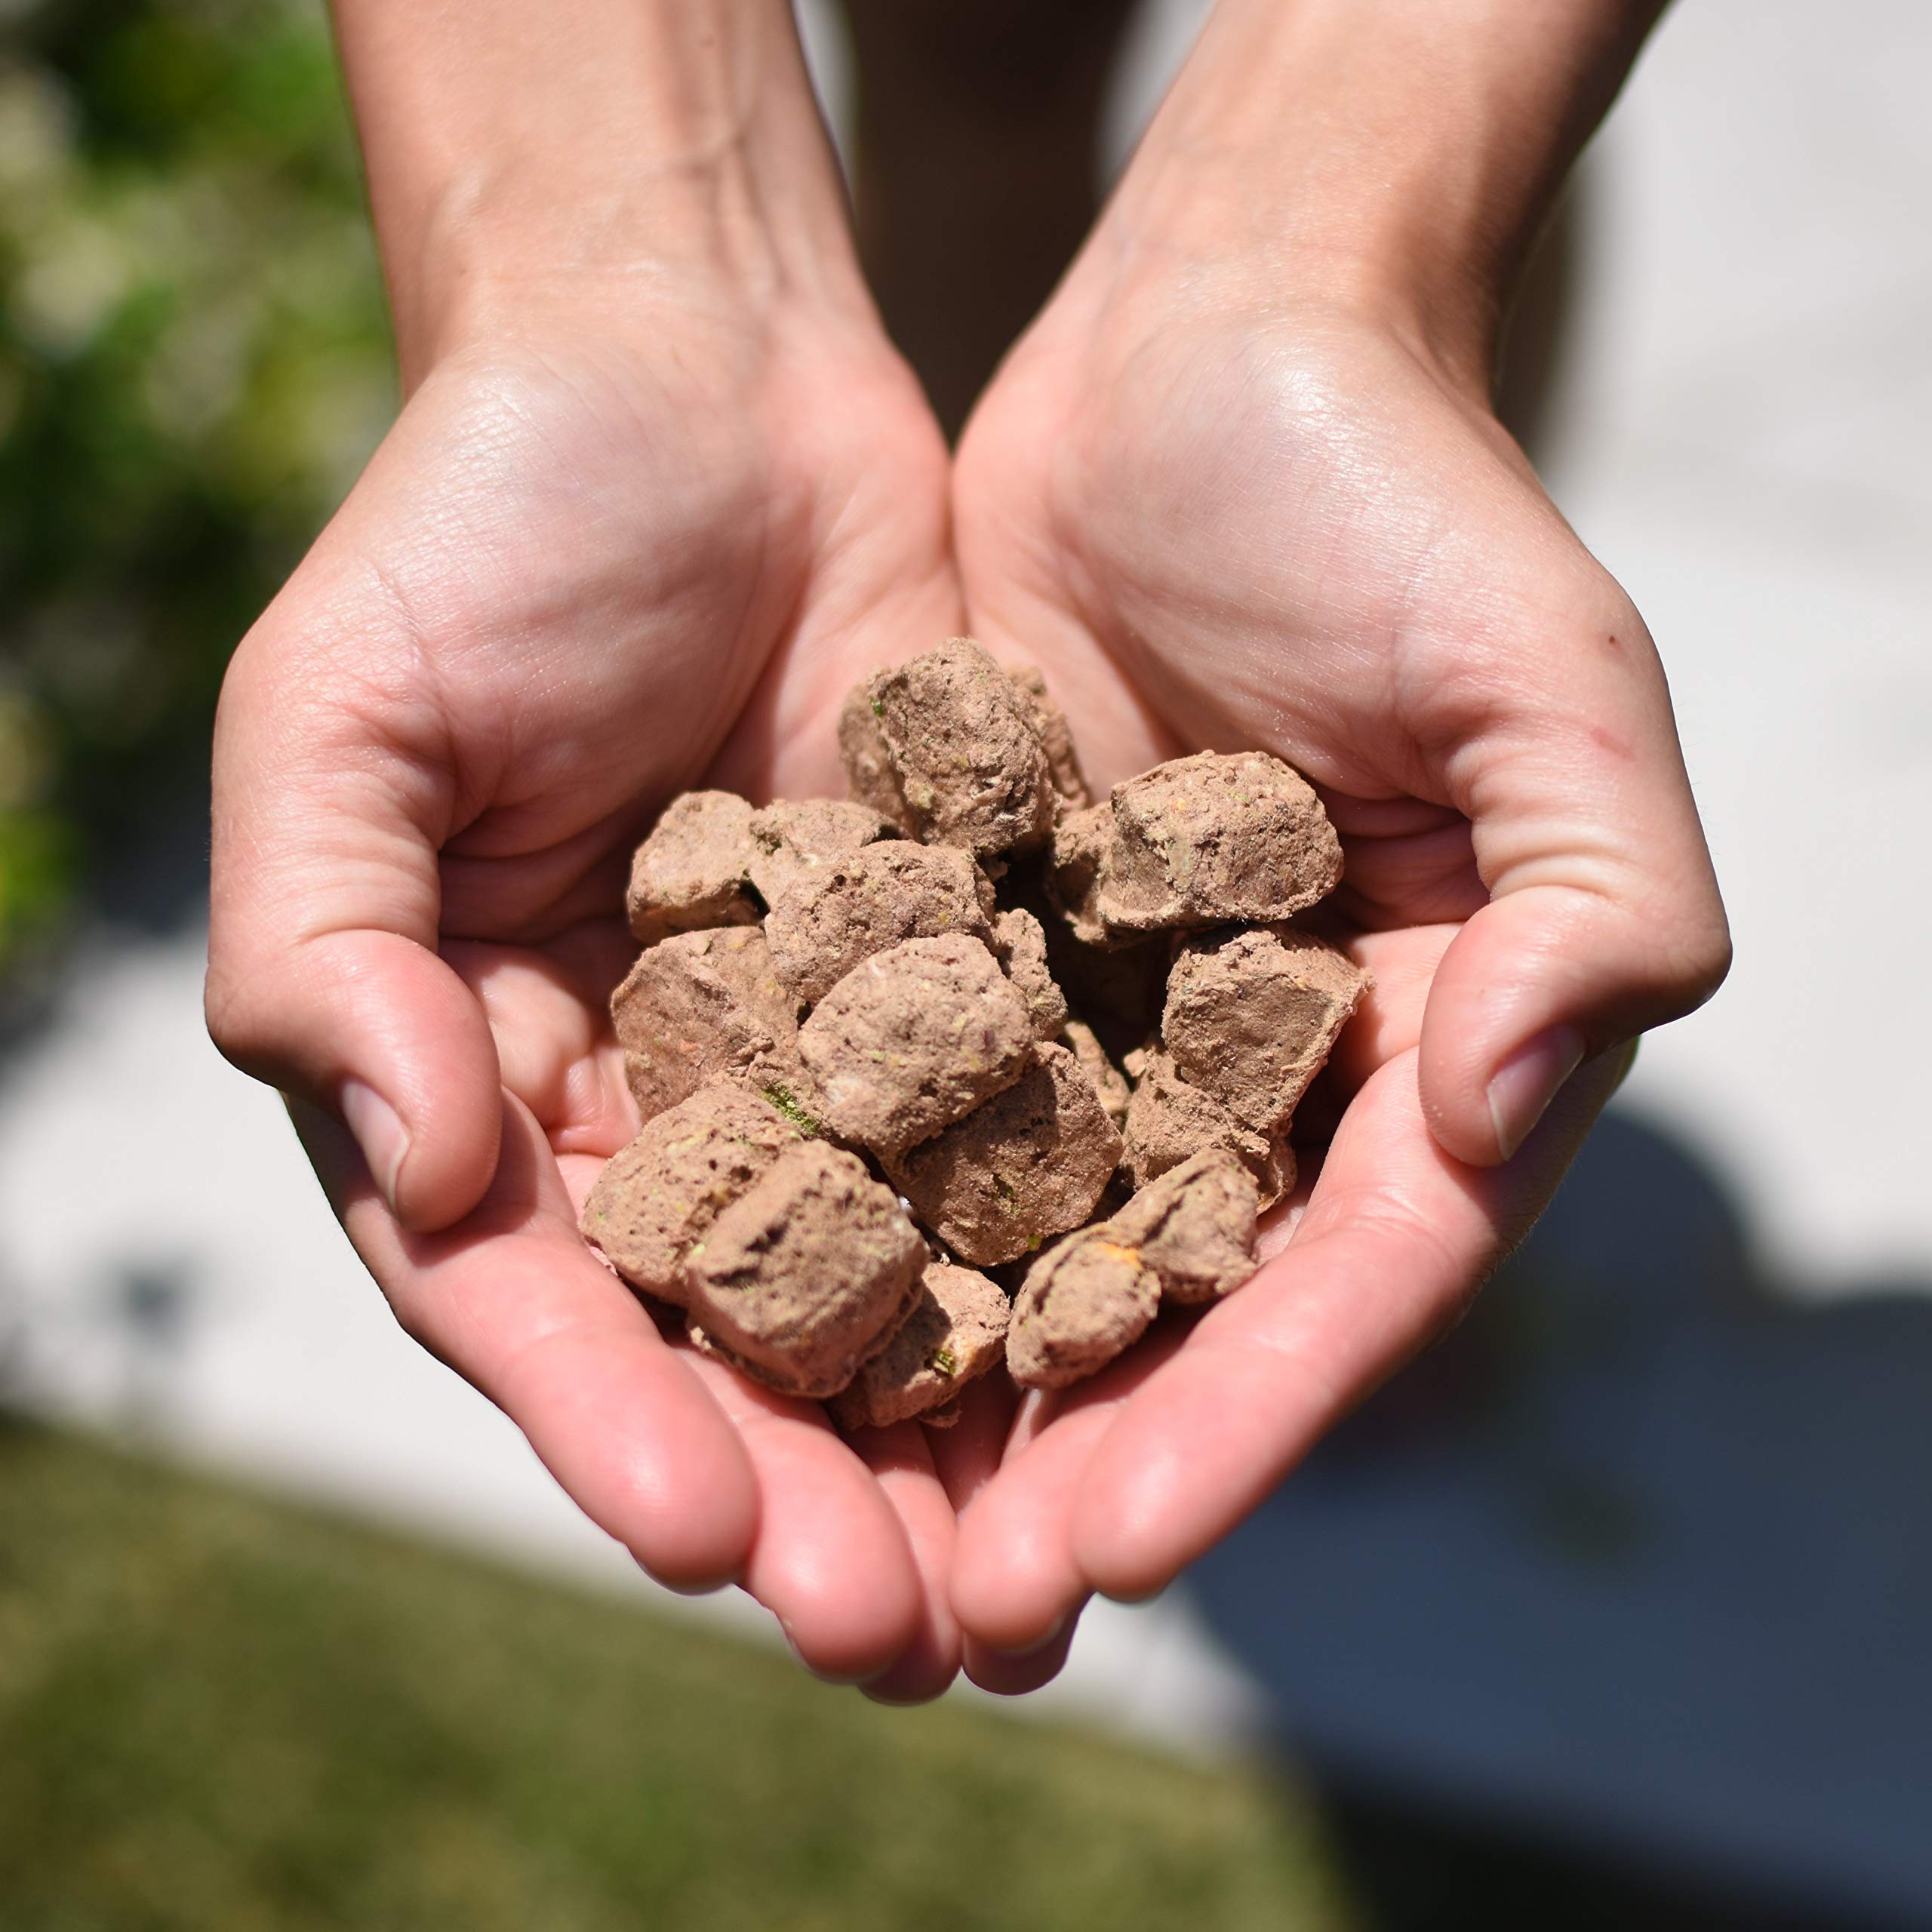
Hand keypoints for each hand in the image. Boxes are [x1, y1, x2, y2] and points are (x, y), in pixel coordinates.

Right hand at [206, 232, 978, 1693]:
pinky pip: (1010, 1134)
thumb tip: (410, 1153)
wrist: (697, 375)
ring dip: (945, 1435)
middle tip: (896, 1631)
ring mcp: (816, 1046)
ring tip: (1023, 1581)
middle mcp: (652, 1095)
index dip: (606, 1419)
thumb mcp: (343, 719)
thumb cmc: (483, 524)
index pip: (532, 1297)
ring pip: (883, 1278)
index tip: (701, 1532)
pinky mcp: (960, 973)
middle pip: (722, 1334)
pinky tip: (1135, 1357)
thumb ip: (323, 944)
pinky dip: (1059, 1250)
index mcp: (479, 1071)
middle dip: (800, 1487)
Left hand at [943, 0, 1726, 1686]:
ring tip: (816, 1539)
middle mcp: (1252, 1066)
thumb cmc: (1405, 501)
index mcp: (1419, 1046)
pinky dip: (824, 1207)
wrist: (1209, 353)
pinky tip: (730, 1313)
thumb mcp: (1553, 684)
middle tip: (934, 1619)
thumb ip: (1602, 899)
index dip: (1240, 1421)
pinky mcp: (961, 939)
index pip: (1342, 1282)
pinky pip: (887, 1098)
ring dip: (921, 1396)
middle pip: (1164, 1310)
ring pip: (1008, 1244)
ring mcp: (1098, 1013)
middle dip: (1058, 1465)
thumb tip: (1514, 1098)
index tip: (1116, 1544)